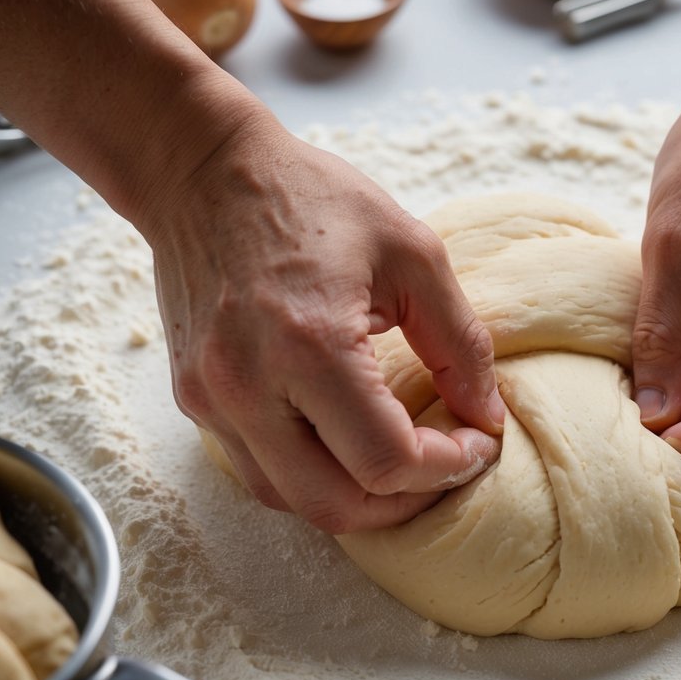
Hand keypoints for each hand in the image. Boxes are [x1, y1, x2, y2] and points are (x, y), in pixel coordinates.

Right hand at [145, 117, 504, 531]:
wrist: (204, 173)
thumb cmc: (312, 199)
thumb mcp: (413, 253)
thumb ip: (460, 342)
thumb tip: (486, 415)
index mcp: (309, 345)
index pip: (387, 461)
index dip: (449, 468)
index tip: (479, 441)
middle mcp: (247, 387)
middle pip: (337, 506)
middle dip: (407, 501)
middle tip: (448, 465)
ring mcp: (210, 400)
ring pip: (292, 501)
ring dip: (358, 497)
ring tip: (404, 459)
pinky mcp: (194, 401)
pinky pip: (260, 471)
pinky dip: (313, 474)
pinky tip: (349, 440)